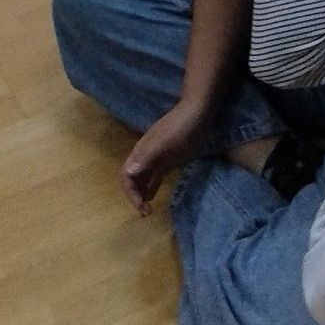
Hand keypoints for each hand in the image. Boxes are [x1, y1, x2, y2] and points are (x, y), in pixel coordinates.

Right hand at [121, 100, 210, 214]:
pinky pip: (154, 174)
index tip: (142, 208)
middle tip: (145, 212)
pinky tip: (153, 196)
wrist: (198, 111)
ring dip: (141, 193)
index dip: (131, 193)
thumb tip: (128, 172)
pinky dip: (151, 186)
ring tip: (148, 209)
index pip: (127, 176)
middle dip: (134, 196)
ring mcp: (156, 155)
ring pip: (142, 177)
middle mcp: (145, 155)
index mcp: (141, 152)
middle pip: (132, 179)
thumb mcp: (166, 143)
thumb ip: (147, 156)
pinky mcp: (167, 157)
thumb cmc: (182, 128)